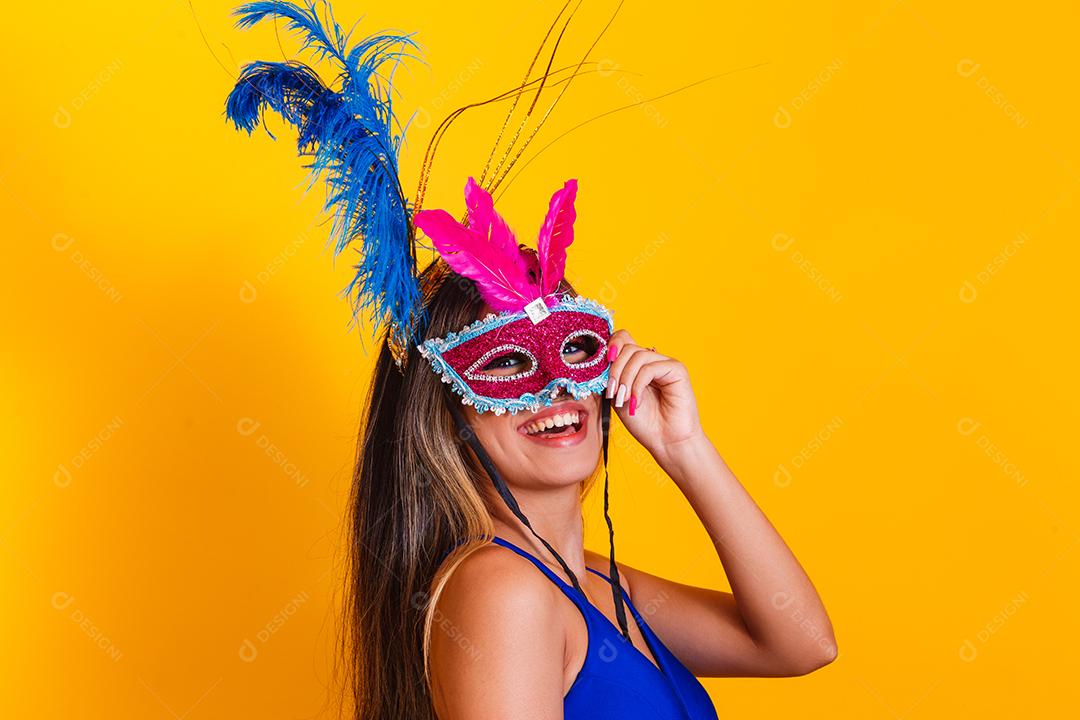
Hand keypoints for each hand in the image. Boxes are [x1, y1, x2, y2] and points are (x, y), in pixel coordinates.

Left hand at [604, 329, 705, 469]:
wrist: (665, 442)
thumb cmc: (644, 422)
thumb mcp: (616, 396)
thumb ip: (607, 377)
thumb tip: (594, 361)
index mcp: (637, 363)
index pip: (623, 338)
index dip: (610, 345)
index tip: (601, 364)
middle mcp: (652, 359)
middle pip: (627, 346)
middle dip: (614, 370)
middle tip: (612, 393)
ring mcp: (665, 363)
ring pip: (637, 355)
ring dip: (625, 379)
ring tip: (623, 399)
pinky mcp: (677, 370)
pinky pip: (650, 367)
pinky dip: (638, 385)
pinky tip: (636, 401)